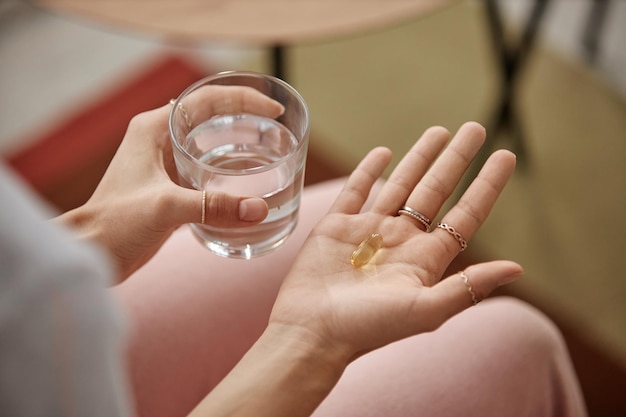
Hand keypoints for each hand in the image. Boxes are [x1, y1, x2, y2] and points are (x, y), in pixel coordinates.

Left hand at [56, 86, 283, 280]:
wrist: (91, 253)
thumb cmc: (114, 222)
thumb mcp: (166, 207)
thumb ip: (214, 206)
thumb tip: (260, 209)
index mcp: (154, 128)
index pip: (206, 99)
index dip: (243, 99)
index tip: (273, 112)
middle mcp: (160, 138)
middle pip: (211, 116)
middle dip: (245, 118)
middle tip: (277, 129)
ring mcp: (164, 163)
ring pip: (209, 142)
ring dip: (238, 143)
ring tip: (269, 150)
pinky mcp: (170, 187)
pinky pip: (205, 168)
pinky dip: (228, 169)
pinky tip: (247, 181)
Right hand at [271, 121, 522, 361]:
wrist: (312, 332)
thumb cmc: (368, 328)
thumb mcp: (424, 310)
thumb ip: (467, 287)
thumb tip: (516, 268)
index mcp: (425, 259)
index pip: (465, 214)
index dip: (486, 185)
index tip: (505, 156)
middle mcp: (401, 241)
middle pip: (436, 190)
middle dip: (456, 159)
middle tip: (475, 129)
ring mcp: (368, 231)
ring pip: (399, 185)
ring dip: (419, 158)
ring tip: (438, 131)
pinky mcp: (336, 227)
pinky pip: (357, 191)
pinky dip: (368, 170)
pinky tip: (384, 152)